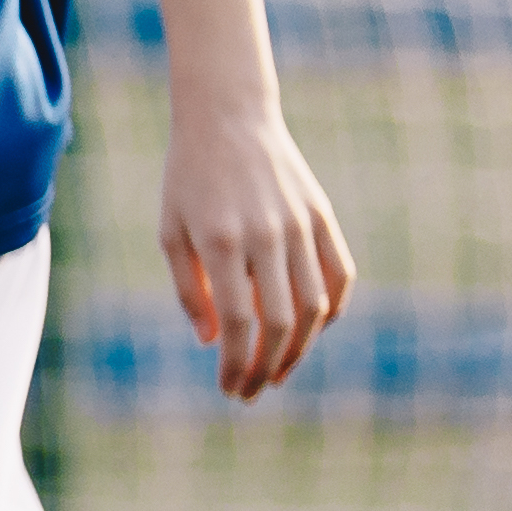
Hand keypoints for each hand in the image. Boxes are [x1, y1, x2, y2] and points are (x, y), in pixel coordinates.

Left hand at [161, 103, 352, 403]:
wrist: (228, 119)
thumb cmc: (188, 180)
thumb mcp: (171, 232)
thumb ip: (189, 290)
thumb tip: (214, 342)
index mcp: (221, 242)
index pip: (239, 323)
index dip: (238, 364)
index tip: (230, 389)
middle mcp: (267, 236)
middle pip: (281, 323)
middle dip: (268, 367)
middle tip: (253, 391)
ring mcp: (301, 225)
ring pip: (315, 306)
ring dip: (300, 349)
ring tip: (278, 371)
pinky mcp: (323, 216)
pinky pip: (340, 275)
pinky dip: (331, 311)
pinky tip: (310, 331)